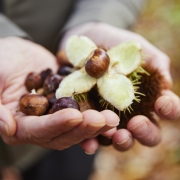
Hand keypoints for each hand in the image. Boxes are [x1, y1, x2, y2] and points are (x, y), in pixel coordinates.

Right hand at [0, 37, 118, 152]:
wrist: (15, 53)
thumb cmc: (0, 62)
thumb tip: (8, 128)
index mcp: (19, 124)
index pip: (38, 131)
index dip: (56, 125)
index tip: (74, 116)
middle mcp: (40, 125)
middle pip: (63, 133)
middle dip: (84, 128)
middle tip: (105, 120)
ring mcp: (56, 115)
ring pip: (77, 126)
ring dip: (96, 124)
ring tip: (113, 118)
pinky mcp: (68, 103)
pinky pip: (84, 110)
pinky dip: (97, 113)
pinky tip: (111, 113)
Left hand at [60, 22, 179, 151]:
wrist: (86, 42)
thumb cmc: (114, 43)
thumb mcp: (136, 47)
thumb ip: (154, 62)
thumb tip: (166, 85)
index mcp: (149, 95)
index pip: (167, 109)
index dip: (170, 109)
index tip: (161, 102)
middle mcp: (133, 111)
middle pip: (149, 132)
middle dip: (146, 132)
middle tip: (136, 123)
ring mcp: (112, 117)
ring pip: (123, 139)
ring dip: (123, 141)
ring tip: (116, 135)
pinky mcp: (92, 118)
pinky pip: (93, 134)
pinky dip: (92, 140)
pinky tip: (90, 142)